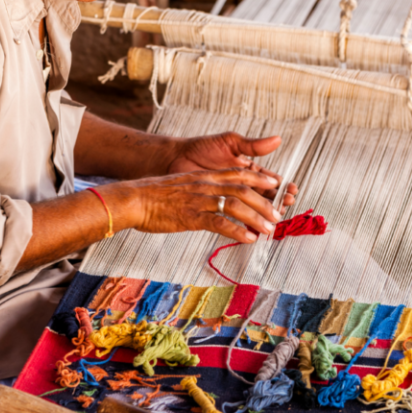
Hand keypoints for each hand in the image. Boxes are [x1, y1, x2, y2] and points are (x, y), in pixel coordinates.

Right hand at [114, 168, 285, 243]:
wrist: (134, 199)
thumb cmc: (154, 194)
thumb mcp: (182, 185)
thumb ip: (199, 188)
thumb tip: (212, 198)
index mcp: (203, 176)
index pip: (237, 173)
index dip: (258, 179)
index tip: (275, 185)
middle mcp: (205, 185)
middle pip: (242, 190)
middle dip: (264, 202)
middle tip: (277, 214)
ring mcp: (199, 199)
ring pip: (236, 205)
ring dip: (256, 217)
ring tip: (269, 229)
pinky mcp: (191, 216)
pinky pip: (219, 223)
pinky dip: (237, 231)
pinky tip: (248, 238)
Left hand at [166, 132, 297, 212]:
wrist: (175, 159)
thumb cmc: (200, 148)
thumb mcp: (229, 142)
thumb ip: (252, 145)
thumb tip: (277, 139)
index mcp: (246, 169)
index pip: (269, 180)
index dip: (281, 186)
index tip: (292, 191)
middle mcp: (239, 184)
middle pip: (263, 196)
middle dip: (276, 202)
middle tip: (285, 208)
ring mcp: (228, 196)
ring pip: (250, 208)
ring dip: (262, 214)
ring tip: (273, 220)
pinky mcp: (216, 207)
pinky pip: (233, 217)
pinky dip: (242, 223)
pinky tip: (251, 229)